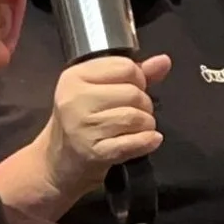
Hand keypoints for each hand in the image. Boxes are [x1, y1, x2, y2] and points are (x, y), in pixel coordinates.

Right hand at [42, 52, 169, 203]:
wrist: (58, 161)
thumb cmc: (83, 120)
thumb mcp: (99, 90)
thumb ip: (133, 74)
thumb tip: (164, 61)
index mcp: (75, 76)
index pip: (125, 67)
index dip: (138, 79)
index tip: (131, 90)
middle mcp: (75, 99)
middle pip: (133, 93)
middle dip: (144, 104)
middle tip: (136, 113)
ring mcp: (83, 127)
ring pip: (136, 117)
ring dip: (147, 124)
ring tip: (138, 128)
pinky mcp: (94, 152)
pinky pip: (133, 142)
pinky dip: (147, 141)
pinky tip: (149, 140)